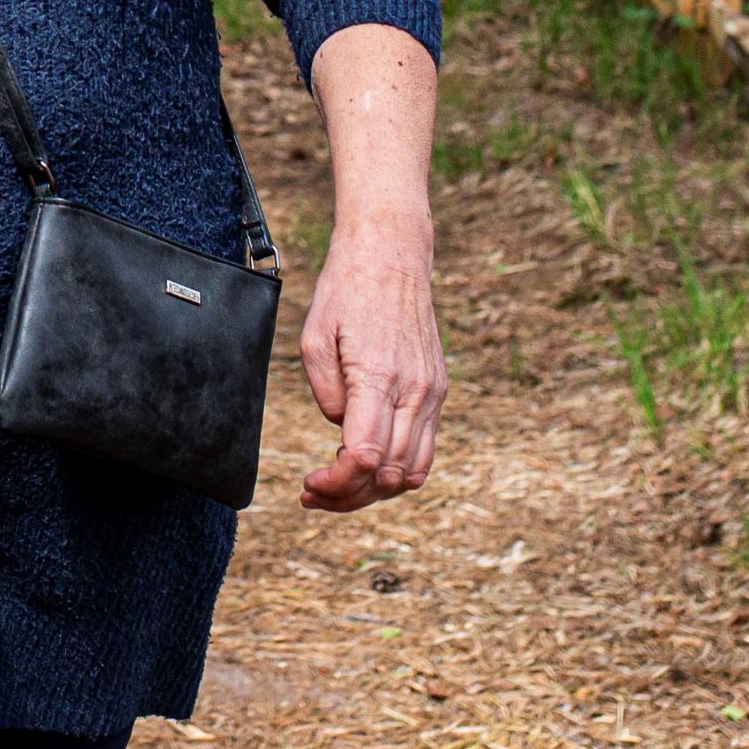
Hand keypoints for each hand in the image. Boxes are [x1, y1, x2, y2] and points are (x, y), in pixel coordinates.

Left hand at [298, 210, 444, 510]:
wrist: (392, 254)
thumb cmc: (346, 290)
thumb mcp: (315, 337)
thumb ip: (325, 391)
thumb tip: (340, 428)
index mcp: (379, 377)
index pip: (365, 458)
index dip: (336, 483)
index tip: (310, 482)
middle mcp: (414, 391)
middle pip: (388, 475)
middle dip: (349, 495)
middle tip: (314, 492)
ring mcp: (432, 393)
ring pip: (413, 471)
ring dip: (374, 490)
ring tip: (339, 485)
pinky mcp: (438, 390)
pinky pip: (425, 449)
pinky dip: (397, 469)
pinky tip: (366, 465)